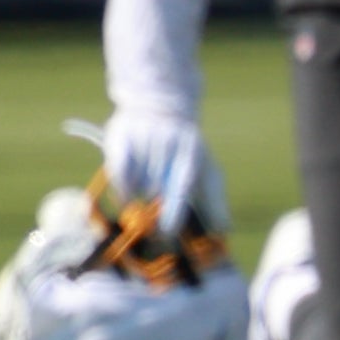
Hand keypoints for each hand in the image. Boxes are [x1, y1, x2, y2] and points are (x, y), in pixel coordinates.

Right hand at [68, 112, 225, 242]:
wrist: (161, 106)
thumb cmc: (187, 150)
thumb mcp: (207, 171)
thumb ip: (215, 202)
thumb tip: (223, 231)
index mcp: (190, 157)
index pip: (179, 190)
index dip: (172, 214)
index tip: (165, 233)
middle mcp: (166, 146)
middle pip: (153, 191)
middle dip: (153, 205)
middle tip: (155, 213)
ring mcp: (142, 140)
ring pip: (134, 183)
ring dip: (138, 193)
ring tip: (146, 184)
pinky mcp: (120, 135)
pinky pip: (116, 172)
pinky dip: (121, 187)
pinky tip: (127, 194)